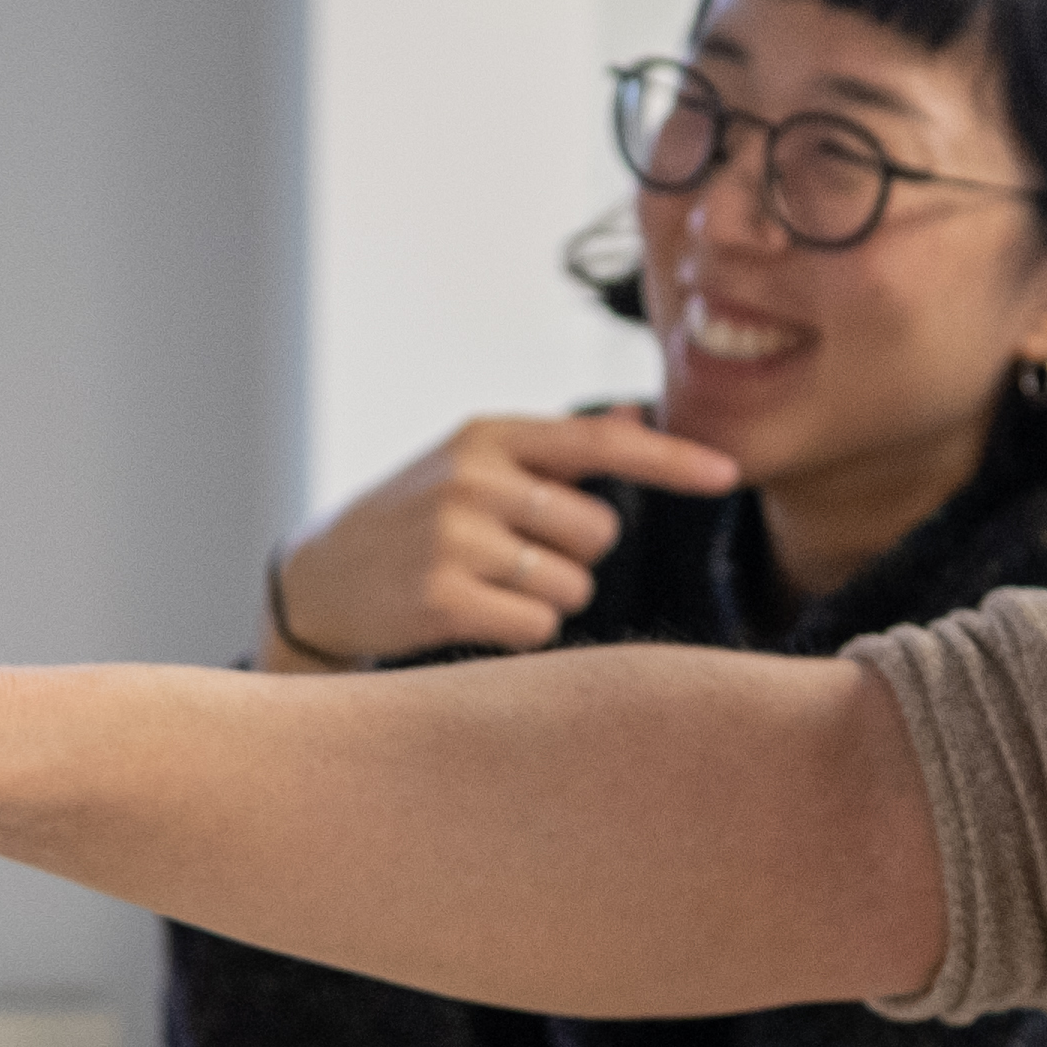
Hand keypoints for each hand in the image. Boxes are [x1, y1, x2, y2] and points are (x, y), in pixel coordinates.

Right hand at [265, 411, 738, 668]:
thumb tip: (638, 416)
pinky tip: (472, 614)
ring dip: (545, 597)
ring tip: (485, 585)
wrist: (318, 578)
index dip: (671, 461)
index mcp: (488, 436)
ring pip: (573, 584)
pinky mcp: (440, 597)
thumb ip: (557, 450)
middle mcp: (472, 477)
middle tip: (511, 555)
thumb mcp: (473, 465)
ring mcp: (454, 537)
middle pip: (598, 531)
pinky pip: (538, 625)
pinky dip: (519, 631)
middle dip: (573, 554)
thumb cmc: (414, 519)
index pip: (599, 443)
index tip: (728, 475)